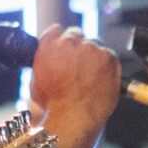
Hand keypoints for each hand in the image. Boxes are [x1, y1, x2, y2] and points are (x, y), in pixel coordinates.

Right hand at [28, 26, 123, 145]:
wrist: (74, 117)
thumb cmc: (54, 106)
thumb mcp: (38, 82)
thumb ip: (45, 64)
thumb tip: (52, 61)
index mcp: (48, 46)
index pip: (56, 30)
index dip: (60, 41)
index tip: (64, 50)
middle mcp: (69, 42)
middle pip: (76, 34)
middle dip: (78, 47)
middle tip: (79, 65)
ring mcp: (90, 47)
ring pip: (94, 44)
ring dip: (93, 55)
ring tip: (90, 77)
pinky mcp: (108, 56)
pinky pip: (109, 55)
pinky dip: (107, 65)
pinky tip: (100, 79)